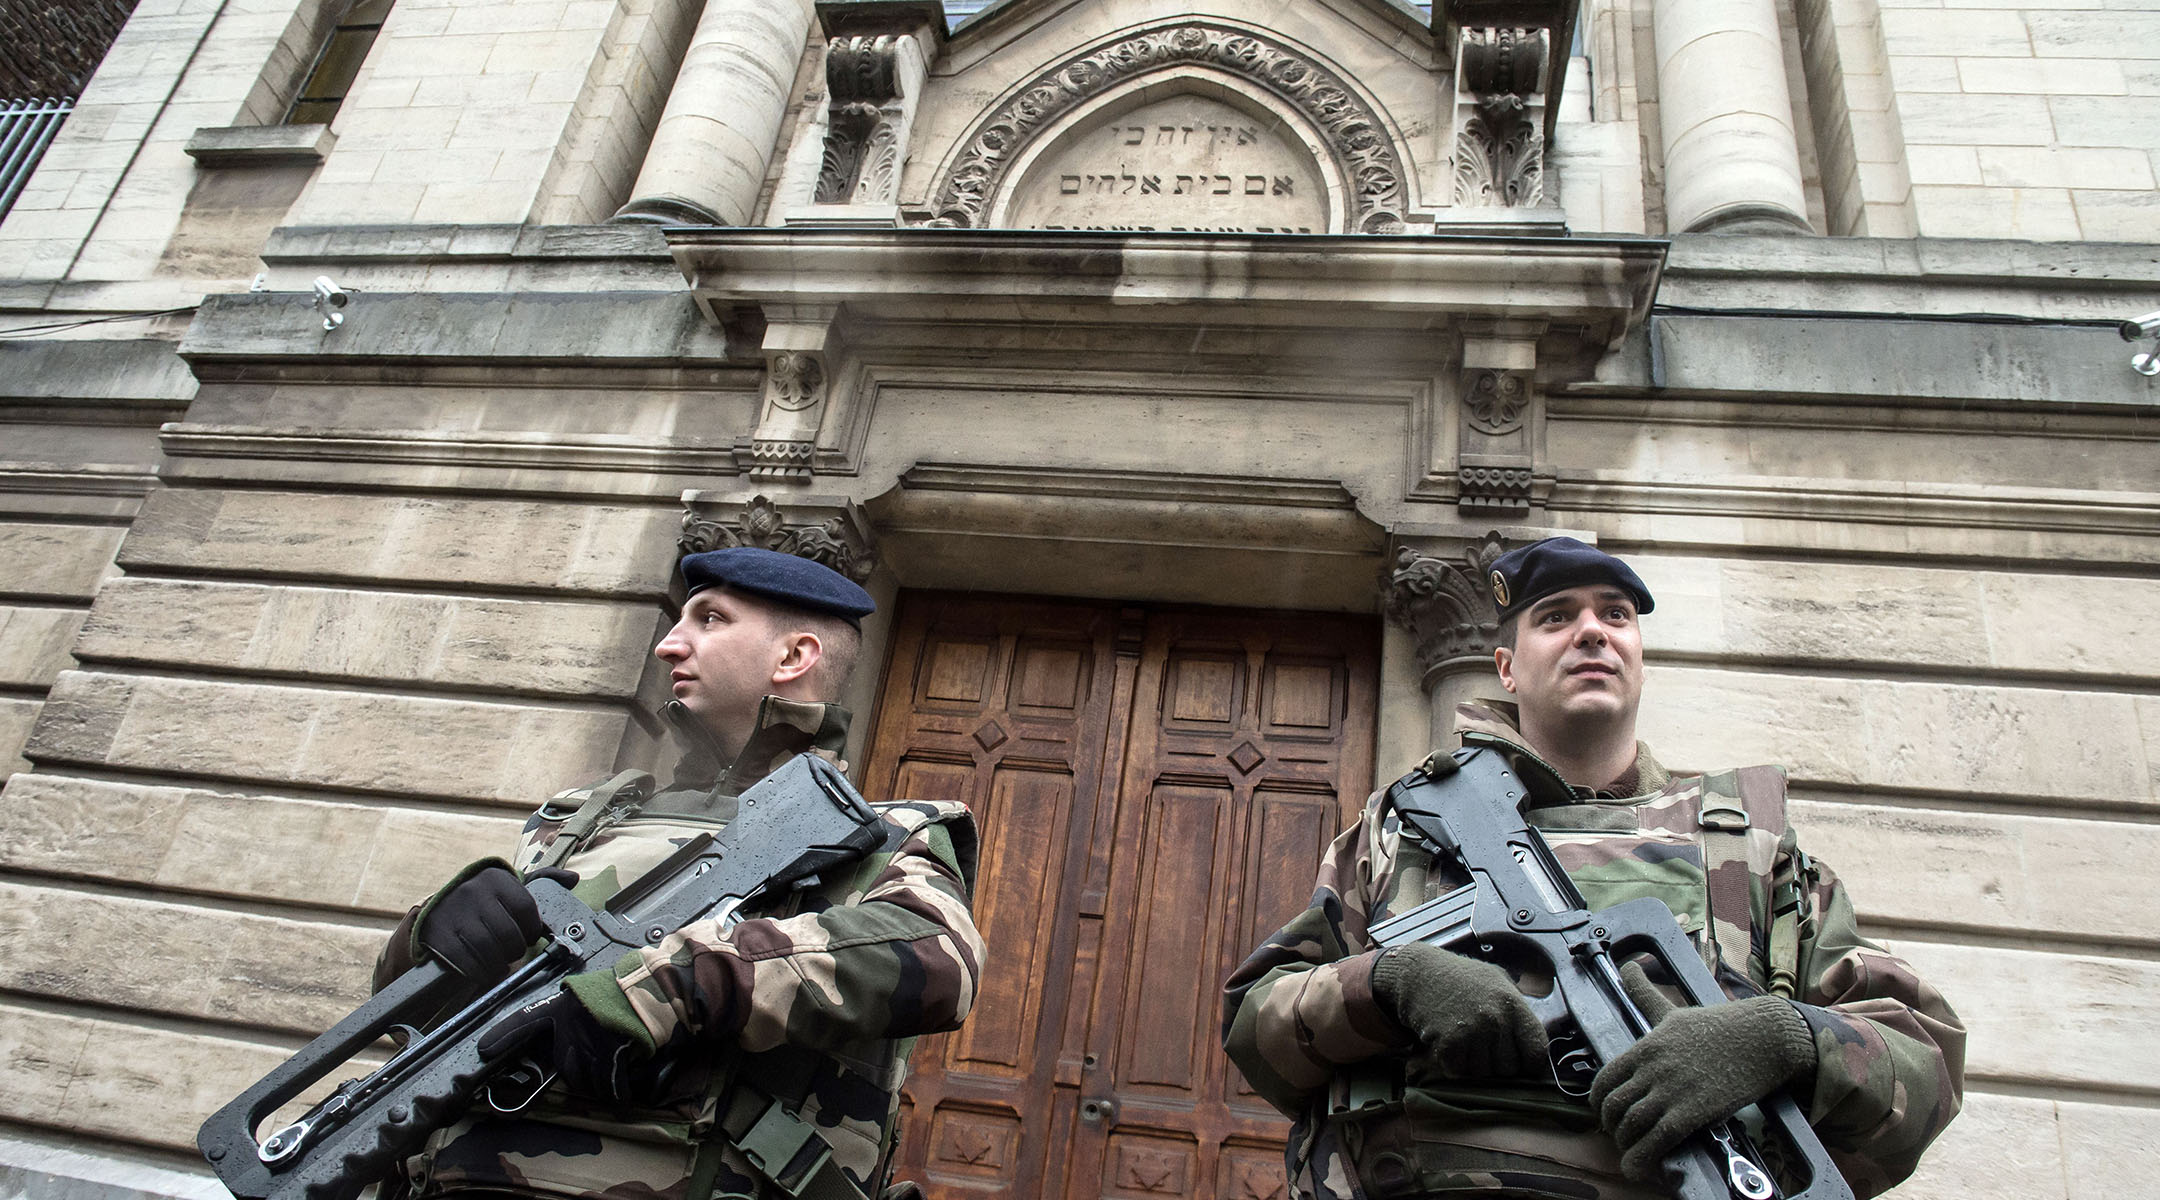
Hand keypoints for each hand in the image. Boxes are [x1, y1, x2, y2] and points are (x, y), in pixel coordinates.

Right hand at [418, 866, 576, 983]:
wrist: (438, 907)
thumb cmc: (485, 900)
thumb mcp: (510, 885)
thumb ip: (543, 880)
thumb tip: (573, 879)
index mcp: (496, 879)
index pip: (526, 908)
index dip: (533, 928)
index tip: (530, 936)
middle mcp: (474, 892)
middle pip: (508, 933)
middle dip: (516, 949)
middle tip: (514, 952)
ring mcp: (454, 913)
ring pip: (487, 949)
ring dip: (499, 964)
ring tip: (501, 963)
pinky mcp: (439, 934)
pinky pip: (465, 961)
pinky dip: (480, 971)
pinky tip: (484, 969)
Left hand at [478, 988, 639, 1101]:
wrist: (651, 989)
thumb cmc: (623, 993)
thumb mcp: (589, 997)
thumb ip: (572, 1016)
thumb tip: (563, 1040)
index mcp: (563, 1008)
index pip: (525, 1021)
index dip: (503, 1035)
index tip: (483, 1049)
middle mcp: (569, 1027)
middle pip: (566, 1067)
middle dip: (580, 1073)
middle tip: (596, 1067)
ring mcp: (588, 1043)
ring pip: (586, 1080)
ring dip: (599, 1084)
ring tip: (613, 1075)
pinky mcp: (610, 1056)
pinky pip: (609, 1086)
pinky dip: (616, 1092)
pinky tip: (621, 1092)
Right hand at [1371, 943, 1548, 1079]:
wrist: (1419, 973)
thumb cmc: (1461, 977)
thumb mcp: (1497, 980)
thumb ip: (1519, 1007)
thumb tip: (1538, 1040)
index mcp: (1513, 1004)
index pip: (1537, 1050)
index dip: (1531, 1063)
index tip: (1521, 1062)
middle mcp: (1495, 1019)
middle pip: (1510, 1069)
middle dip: (1498, 1065)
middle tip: (1484, 1049)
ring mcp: (1472, 1033)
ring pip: (1484, 1074)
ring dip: (1474, 1066)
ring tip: (1465, 1043)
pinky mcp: (1448, 1044)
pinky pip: (1459, 1072)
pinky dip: (1453, 1065)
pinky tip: (1450, 1045)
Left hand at [1590, 962, 1817, 1182]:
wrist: (1762, 1038)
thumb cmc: (1718, 1025)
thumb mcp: (1673, 1009)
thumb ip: (1645, 994)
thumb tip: (1628, 966)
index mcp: (1645, 1047)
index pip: (1605, 1080)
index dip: (1598, 1102)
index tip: (1605, 1112)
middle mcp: (1653, 1068)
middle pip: (1613, 1105)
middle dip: (1610, 1126)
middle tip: (1618, 1135)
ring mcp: (1672, 1090)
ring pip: (1631, 1124)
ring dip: (1625, 1144)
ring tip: (1630, 1152)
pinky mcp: (1693, 1111)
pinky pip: (1658, 1139)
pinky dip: (1642, 1158)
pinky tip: (1639, 1168)